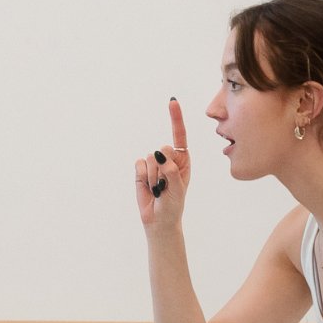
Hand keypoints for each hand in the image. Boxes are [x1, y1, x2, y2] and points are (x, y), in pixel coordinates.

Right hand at [133, 97, 191, 232]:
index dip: (176, 118)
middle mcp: (169, 158)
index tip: (172, 102)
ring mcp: (154, 163)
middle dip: (164, 168)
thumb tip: (159, 153)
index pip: (180, 135)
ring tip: (159, 189)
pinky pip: (139, 164)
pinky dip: (143, 177)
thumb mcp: (178, 189)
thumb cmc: (173, 204)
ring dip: (154, 177)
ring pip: (151, 158)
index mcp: (183, 159)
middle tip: (166, 185)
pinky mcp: (141, 169)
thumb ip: (172, 169)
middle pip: (163, 148)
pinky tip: (149, 187)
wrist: (159, 220)